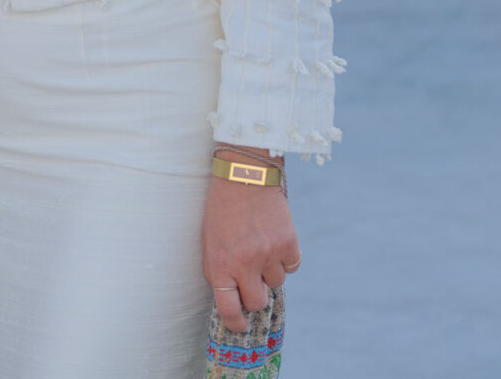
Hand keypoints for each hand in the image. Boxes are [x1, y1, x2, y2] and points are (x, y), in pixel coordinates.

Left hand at [202, 160, 299, 333]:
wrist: (244, 174)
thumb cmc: (221, 209)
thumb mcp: (209, 240)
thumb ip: (219, 269)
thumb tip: (233, 298)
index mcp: (219, 263)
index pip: (229, 308)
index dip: (236, 323)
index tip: (241, 326)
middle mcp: (244, 263)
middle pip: (257, 302)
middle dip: (255, 296)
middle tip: (251, 280)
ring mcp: (268, 254)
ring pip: (276, 283)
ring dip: (269, 272)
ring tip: (259, 247)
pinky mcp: (288, 243)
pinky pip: (291, 266)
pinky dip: (285, 259)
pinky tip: (273, 240)